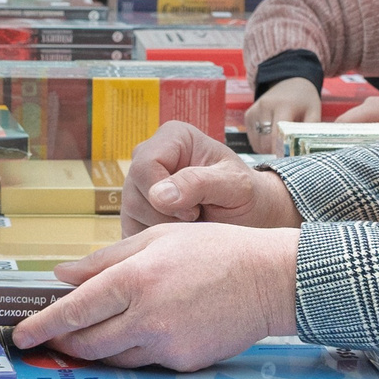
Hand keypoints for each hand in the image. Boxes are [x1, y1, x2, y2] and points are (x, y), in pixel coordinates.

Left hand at [9, 222, 298, 367]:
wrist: (270, 280)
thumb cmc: (214, 250)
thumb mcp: (156, 239)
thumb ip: (105, 259)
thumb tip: (62, 274)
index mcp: (135, 278)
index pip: (75, 310)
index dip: (43, 325)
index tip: (21, 335)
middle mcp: (147, 316)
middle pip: (87, 343)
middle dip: (64, 343)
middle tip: (52, 337)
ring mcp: (166, 344)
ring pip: (114, 357)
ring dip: (97, 349)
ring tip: (96, 332)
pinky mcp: (184, 362)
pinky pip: (146, 362)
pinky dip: (136, 350)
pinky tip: (146, 330)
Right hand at [124, 120, 302, 232]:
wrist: (248, 215)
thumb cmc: (245, 194)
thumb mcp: (234, 185)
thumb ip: (200, 184)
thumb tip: (158, 195)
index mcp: (172, 137)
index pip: (145, 166)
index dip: (165, 195)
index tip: (194, 211)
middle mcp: (148, 157)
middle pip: (133, 193)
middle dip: (165, 217)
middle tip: (197, 219)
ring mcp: (138, 185)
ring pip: (130, 214)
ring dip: (162, 230)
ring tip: (192, 225)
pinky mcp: (134, 211)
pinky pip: (131, 231)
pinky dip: (155, 241)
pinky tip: (179, 235)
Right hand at [242, 77, 323, 155]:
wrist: (289, 81)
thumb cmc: (304, 100)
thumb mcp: (314, 112)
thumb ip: (308, 132)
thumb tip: (306, 154)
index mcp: (283, 105)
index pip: (277, 135)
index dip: (282, 151)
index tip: (289, 160)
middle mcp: (264, 107)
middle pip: (265, 142)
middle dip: (275, 152)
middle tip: (287, 154)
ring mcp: (254, 111)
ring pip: (257, 144)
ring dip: (268, 150)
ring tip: (280, 144)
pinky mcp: (248, 115)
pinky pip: (253, 140)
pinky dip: (262, 144)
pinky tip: (272, 138)